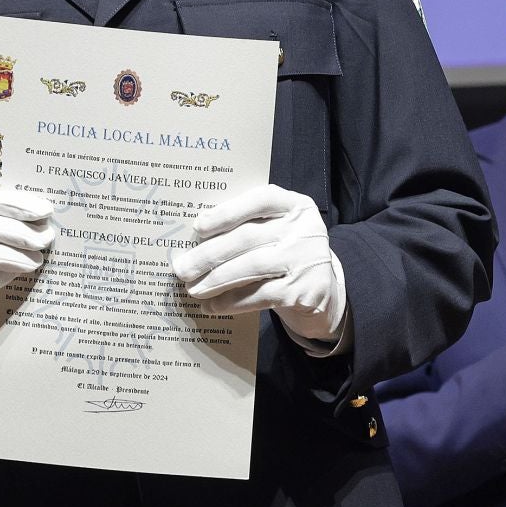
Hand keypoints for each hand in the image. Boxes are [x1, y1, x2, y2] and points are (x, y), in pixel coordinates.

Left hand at [172, 185, 346, 344]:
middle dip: (209, 254)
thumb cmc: (285, 252)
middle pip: (248, 237)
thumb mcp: (276, 230)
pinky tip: (214, 306)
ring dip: (216, 280)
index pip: (260, 200)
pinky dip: (233, 301)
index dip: (227, 212)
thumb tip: (196, 236)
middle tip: (182, 268)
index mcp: (295, 205)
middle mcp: (305, 228)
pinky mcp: (306, 291)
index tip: (198, 227)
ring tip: (193, 289)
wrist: (323, 289)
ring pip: (252, 267)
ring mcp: (308, 260)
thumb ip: (249, 225)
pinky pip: (260, 295)